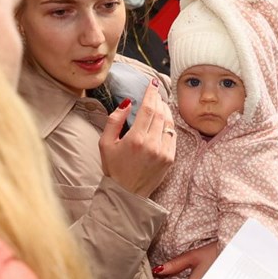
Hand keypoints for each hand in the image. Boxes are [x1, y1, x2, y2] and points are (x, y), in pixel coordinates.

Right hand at [100, 79, 174, 197]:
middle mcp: (152, 144)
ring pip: (169, 123)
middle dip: (158, 100)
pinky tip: (164, 120)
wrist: (126, 194)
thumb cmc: (113, 169)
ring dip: (165, 110)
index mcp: (135, 139)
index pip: (148, 109)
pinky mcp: (170, 158)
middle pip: (160, 113)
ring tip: (160, 104)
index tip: (152, 83)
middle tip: (155, 92)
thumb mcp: (105, 144)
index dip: (151, 93)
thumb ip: (114, 120)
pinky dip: (169, 125)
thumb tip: (127, 103)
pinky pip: (173, 135)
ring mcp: (164, 152)